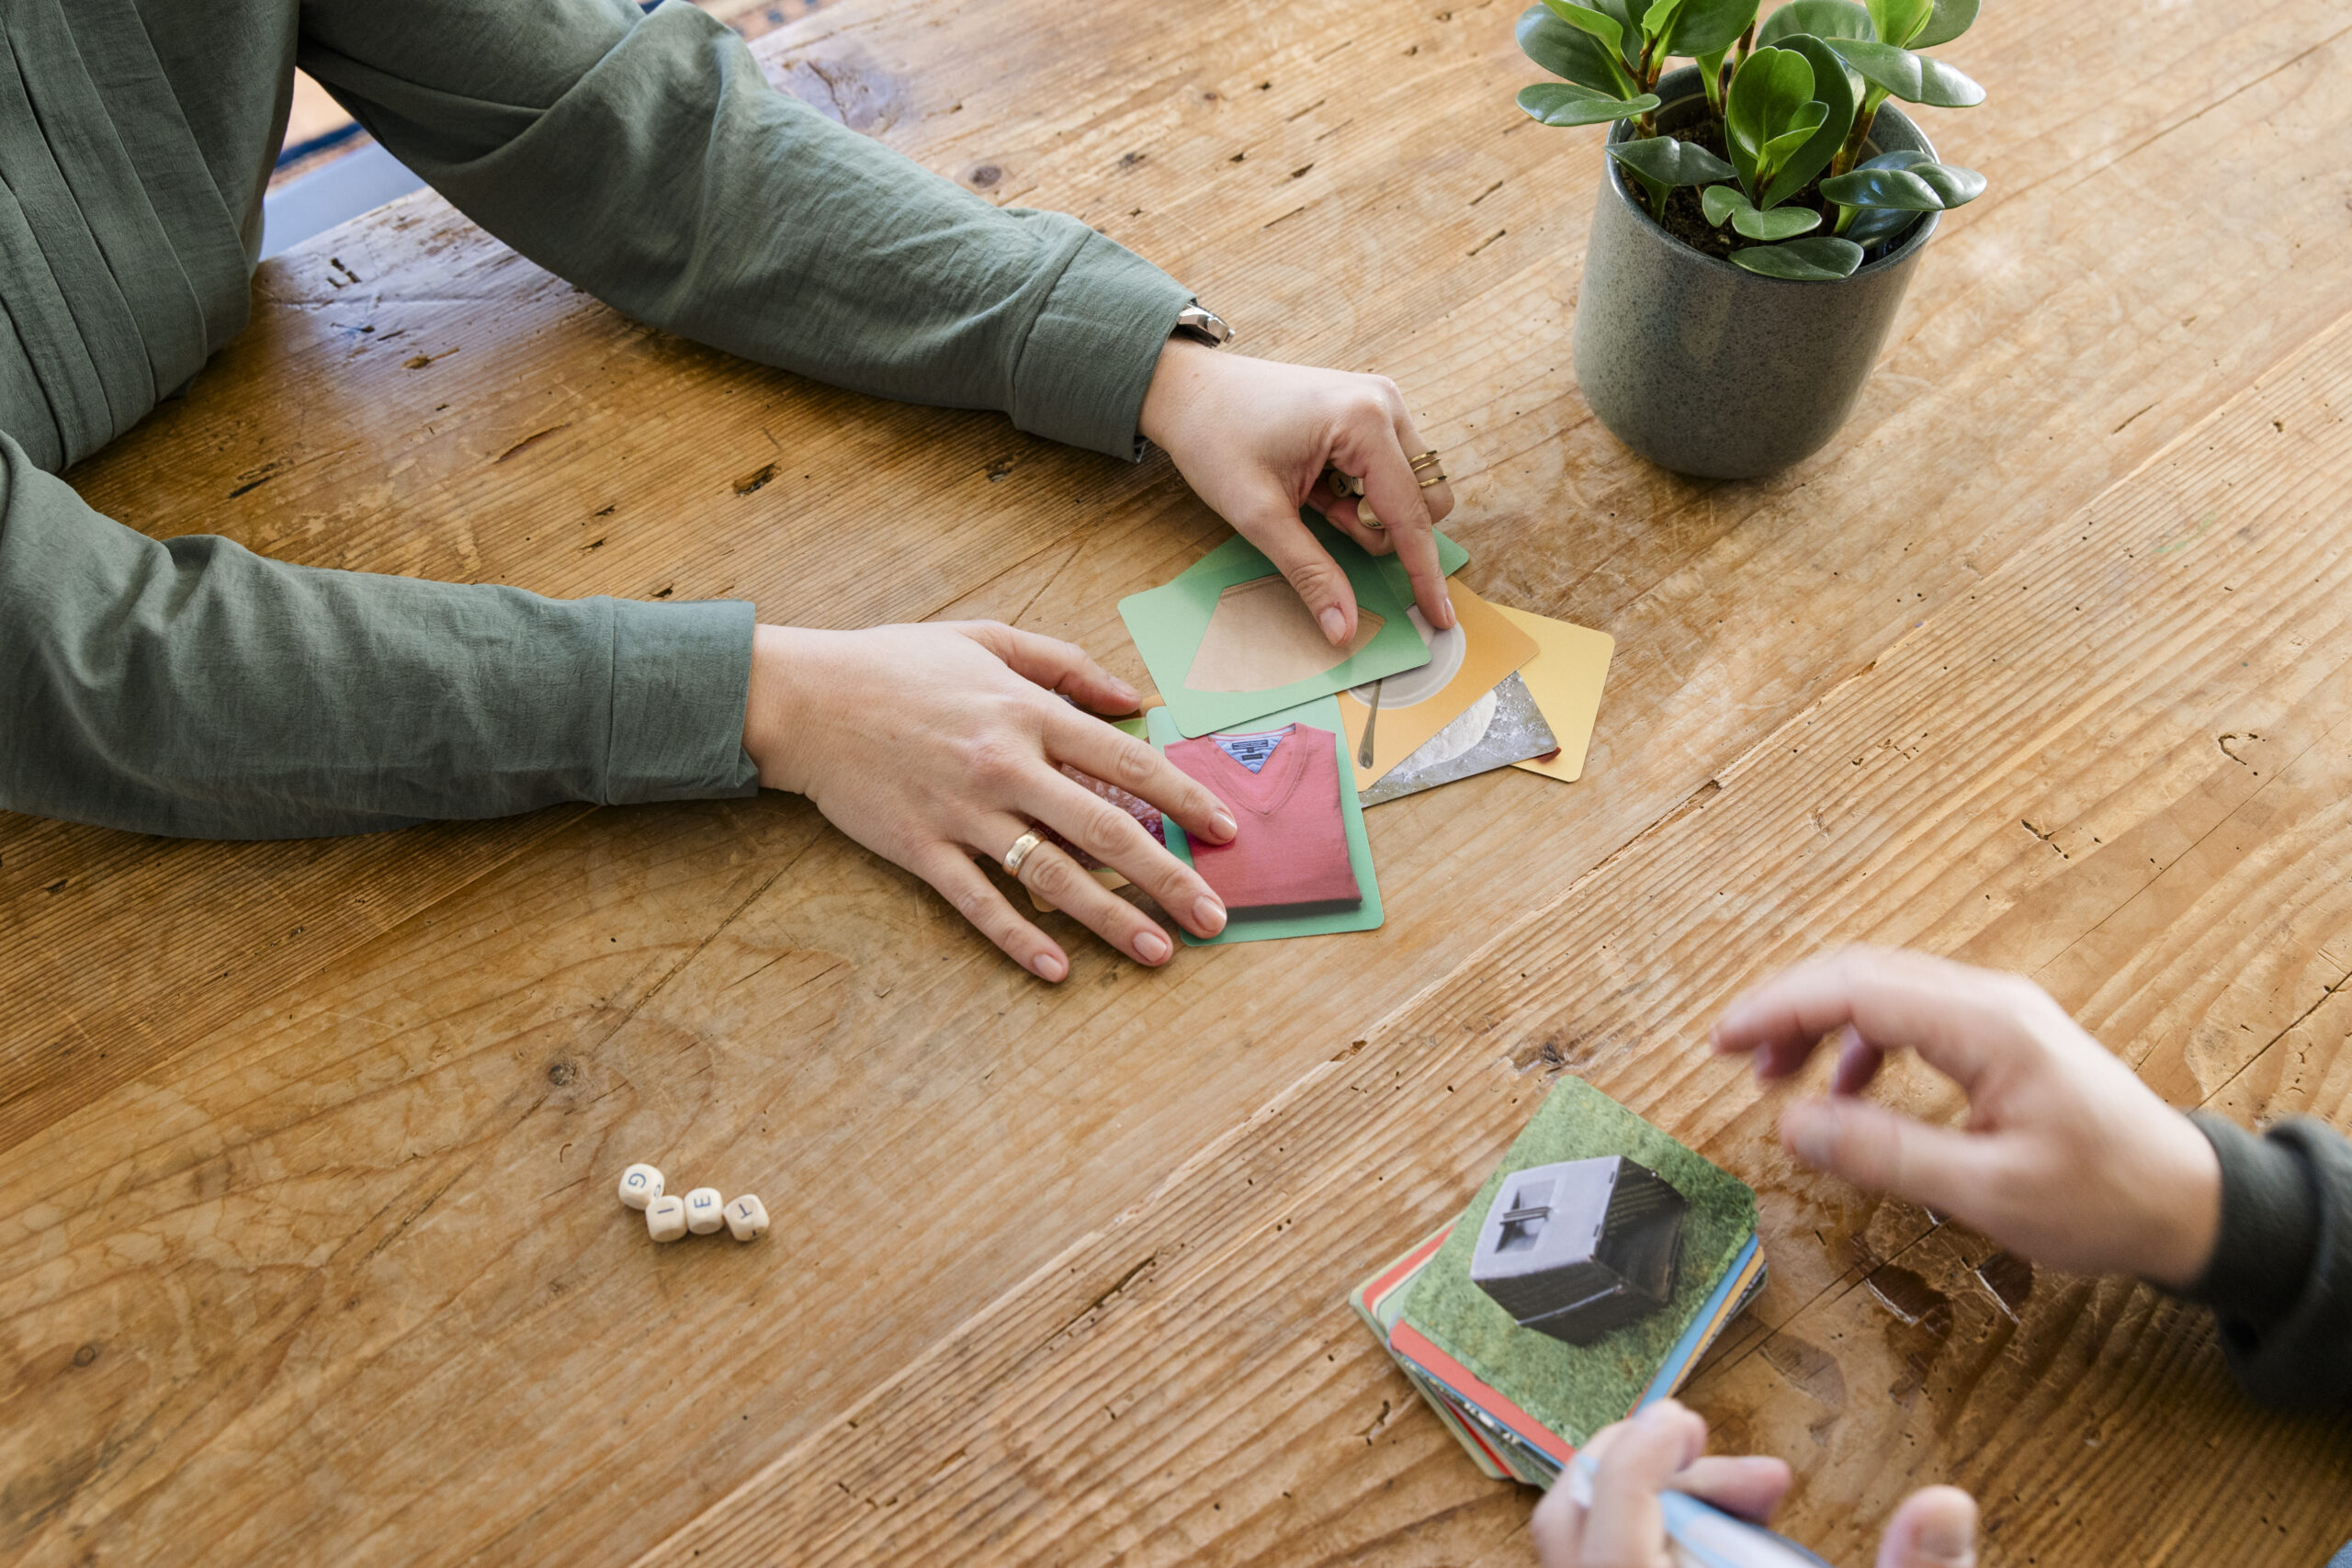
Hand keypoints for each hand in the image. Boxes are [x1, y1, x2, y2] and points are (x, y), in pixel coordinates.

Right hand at [740, 620, 1235, 979]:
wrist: (804, 697)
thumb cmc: (899, 664)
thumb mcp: (988, 639)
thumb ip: (1066, 664)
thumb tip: (1133, 694)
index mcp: (1028, 712)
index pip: (1128, 761)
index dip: (1185, 799)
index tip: (1226, 831)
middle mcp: (1005, 765)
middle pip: (1105, 829)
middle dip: (1169, 877)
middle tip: (1215, 917)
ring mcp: (963, 811)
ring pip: (1052, 875)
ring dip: (1111, 918)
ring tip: (1159, 952)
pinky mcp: (920, 848)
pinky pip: (978, 901)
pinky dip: (1018, 937)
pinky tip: (1057, 969)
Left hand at [1139, 339, 1457, 644]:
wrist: (1188, 390)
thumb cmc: (1216, 440)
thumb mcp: (1259, 516)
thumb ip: (1310, 573)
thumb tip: (1343, 629)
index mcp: (1364, 421)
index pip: (1411, 515)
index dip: (1424, 573)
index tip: (1439, 618)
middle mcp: (1385, 403)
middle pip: (1425, 501)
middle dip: (1381, 528)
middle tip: (1324, 517)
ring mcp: (1381, 401)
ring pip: (1410, 488)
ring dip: (1368, 511)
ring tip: (1313, 496)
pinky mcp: (1370, 407)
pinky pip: (1390, 470)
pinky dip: (1360, 492)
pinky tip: (1317, 480)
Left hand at [1530, 1401, 1976, 1567]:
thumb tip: (1942, 1507)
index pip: (1618, 1548)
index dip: (1639, 1468)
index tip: (1683, 1421)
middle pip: (1576, 1533)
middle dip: (1651, 1473)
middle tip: (1750, 1474)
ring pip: (1586, 1557)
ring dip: (1660, 1513)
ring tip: (1760, 1513)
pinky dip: (1655, 1554)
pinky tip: (1731, 1558)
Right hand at [1711, 947, 2222, 1288]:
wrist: (2187, 1201)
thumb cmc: (2101, 1199)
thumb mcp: (1985, 1192)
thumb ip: (1884, 1154)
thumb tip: (1793, 1127)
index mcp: (1986, 1026)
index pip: (1856, 990)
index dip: (1778, 1009)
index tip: (1720, 1040)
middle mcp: (1989, 1000)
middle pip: (1861, 974)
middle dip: (1786, 1009)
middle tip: (1731, 1057)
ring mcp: (1996, 1012)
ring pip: (1882, 989)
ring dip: (1820, 1023)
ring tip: (1777, 1077)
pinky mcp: (1999, 1034)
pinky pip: (1909, 1014)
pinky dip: (1860, 1040)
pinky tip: (1845, 1088)